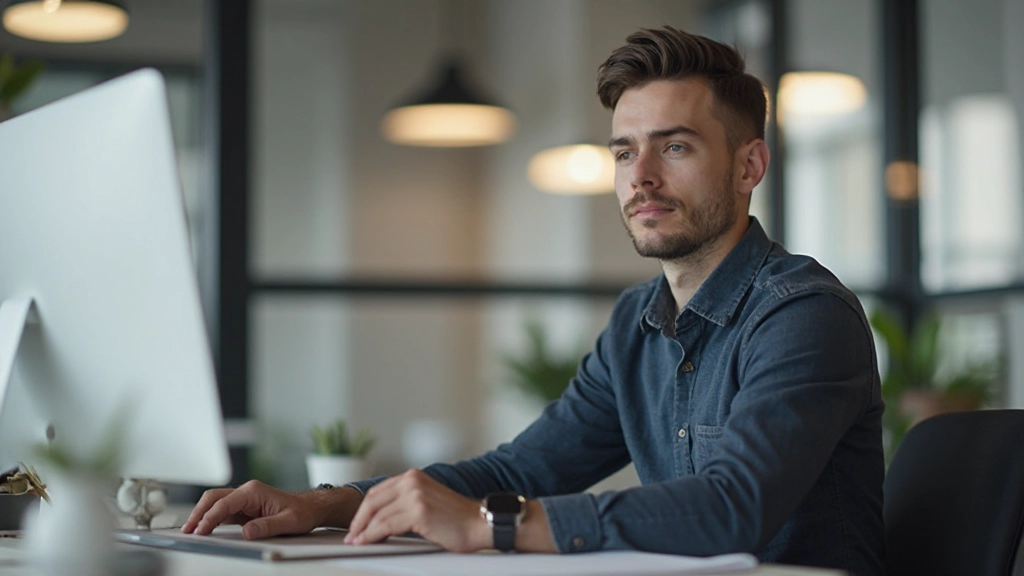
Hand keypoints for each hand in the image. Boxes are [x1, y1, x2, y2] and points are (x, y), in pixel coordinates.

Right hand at [180, 480, 357, 539]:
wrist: (310, 508)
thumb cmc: (302, 512)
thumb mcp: (288, 522)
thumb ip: (267, 527)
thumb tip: (247, 532)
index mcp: (254, 491)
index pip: (225, 503)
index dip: (210, 517)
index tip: (202, 530)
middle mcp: (246, 492)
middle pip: (214, 498)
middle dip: (198, 512)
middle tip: (187, 530)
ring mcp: (244, 499)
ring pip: (215, 502)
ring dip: (201, 514)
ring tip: (190, 530)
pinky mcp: (244, 508)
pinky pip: (222, 511)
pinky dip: (210, 518)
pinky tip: (204, 528)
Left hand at [344, 469, 488, 552]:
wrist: (479, 523)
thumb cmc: (456, 518)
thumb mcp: (426, 501)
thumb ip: (405, 502)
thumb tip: (379, 519)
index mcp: (413, 476)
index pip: (378, 491)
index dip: (363, 510)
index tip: (356, 524)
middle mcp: (413, 481)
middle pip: (373, 500)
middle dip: (358, 520)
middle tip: (351, 535)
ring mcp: (415, 494)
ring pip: (377, 514)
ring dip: (363, 530)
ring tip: (357, 542)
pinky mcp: (418, 511)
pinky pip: (386, 525)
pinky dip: (372, 535)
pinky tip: (368, 542)